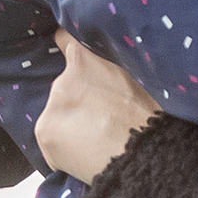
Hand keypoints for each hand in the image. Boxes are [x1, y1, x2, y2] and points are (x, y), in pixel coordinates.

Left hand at [36, 34, 165, 182]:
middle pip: (63, 87)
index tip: (75, 61)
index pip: (64, 39)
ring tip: (96, 141)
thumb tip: (105, 64)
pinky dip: (64, 149)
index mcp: (87, 59)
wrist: (148, 158)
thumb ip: (113, 66)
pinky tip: (87, 155)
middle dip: (77, 99)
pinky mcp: (45, 134)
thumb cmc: (151, 119)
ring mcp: (52, 107)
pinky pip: (52, 141)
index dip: (71, 51)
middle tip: (101, 118)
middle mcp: (63, 79)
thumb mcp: (137, 78)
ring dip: (71, 125)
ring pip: (57, 115)